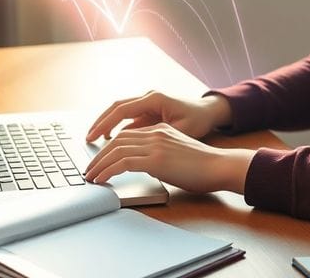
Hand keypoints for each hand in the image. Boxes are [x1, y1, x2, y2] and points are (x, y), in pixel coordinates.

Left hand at [84, 123, 254, 193]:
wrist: (220, 166)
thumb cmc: (204, 167)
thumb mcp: (177, 154)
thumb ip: (160, 155)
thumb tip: (144, 165)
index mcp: (160, 129)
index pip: (126, 135)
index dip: (109, 147)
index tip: (99, 160)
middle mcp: (155, 133)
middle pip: (117, 140)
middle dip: (99, 156)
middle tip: (89, 170)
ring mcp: (155, 144)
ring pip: (116, 150)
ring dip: (99, 165)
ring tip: (90, 177)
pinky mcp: (156, 159)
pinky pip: (123, 163)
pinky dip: (108, 171)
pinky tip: (102, 180)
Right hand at [85, 91, 231, 141]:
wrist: (209, 112)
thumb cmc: (197, 119)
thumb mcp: (179, 130)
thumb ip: (156, 134)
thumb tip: (136, 144)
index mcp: (153, 99)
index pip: (122, 110)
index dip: (105, 124)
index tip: (94, 136)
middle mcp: (147, 98)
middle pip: (116, 108)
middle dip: (100, 123)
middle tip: (87, 138)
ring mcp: (147, 103)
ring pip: (120, 113)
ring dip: (107, 125)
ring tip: (94, 140)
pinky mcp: (148, 111)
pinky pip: (128, 118)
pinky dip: (118, 128)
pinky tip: (110, 140)